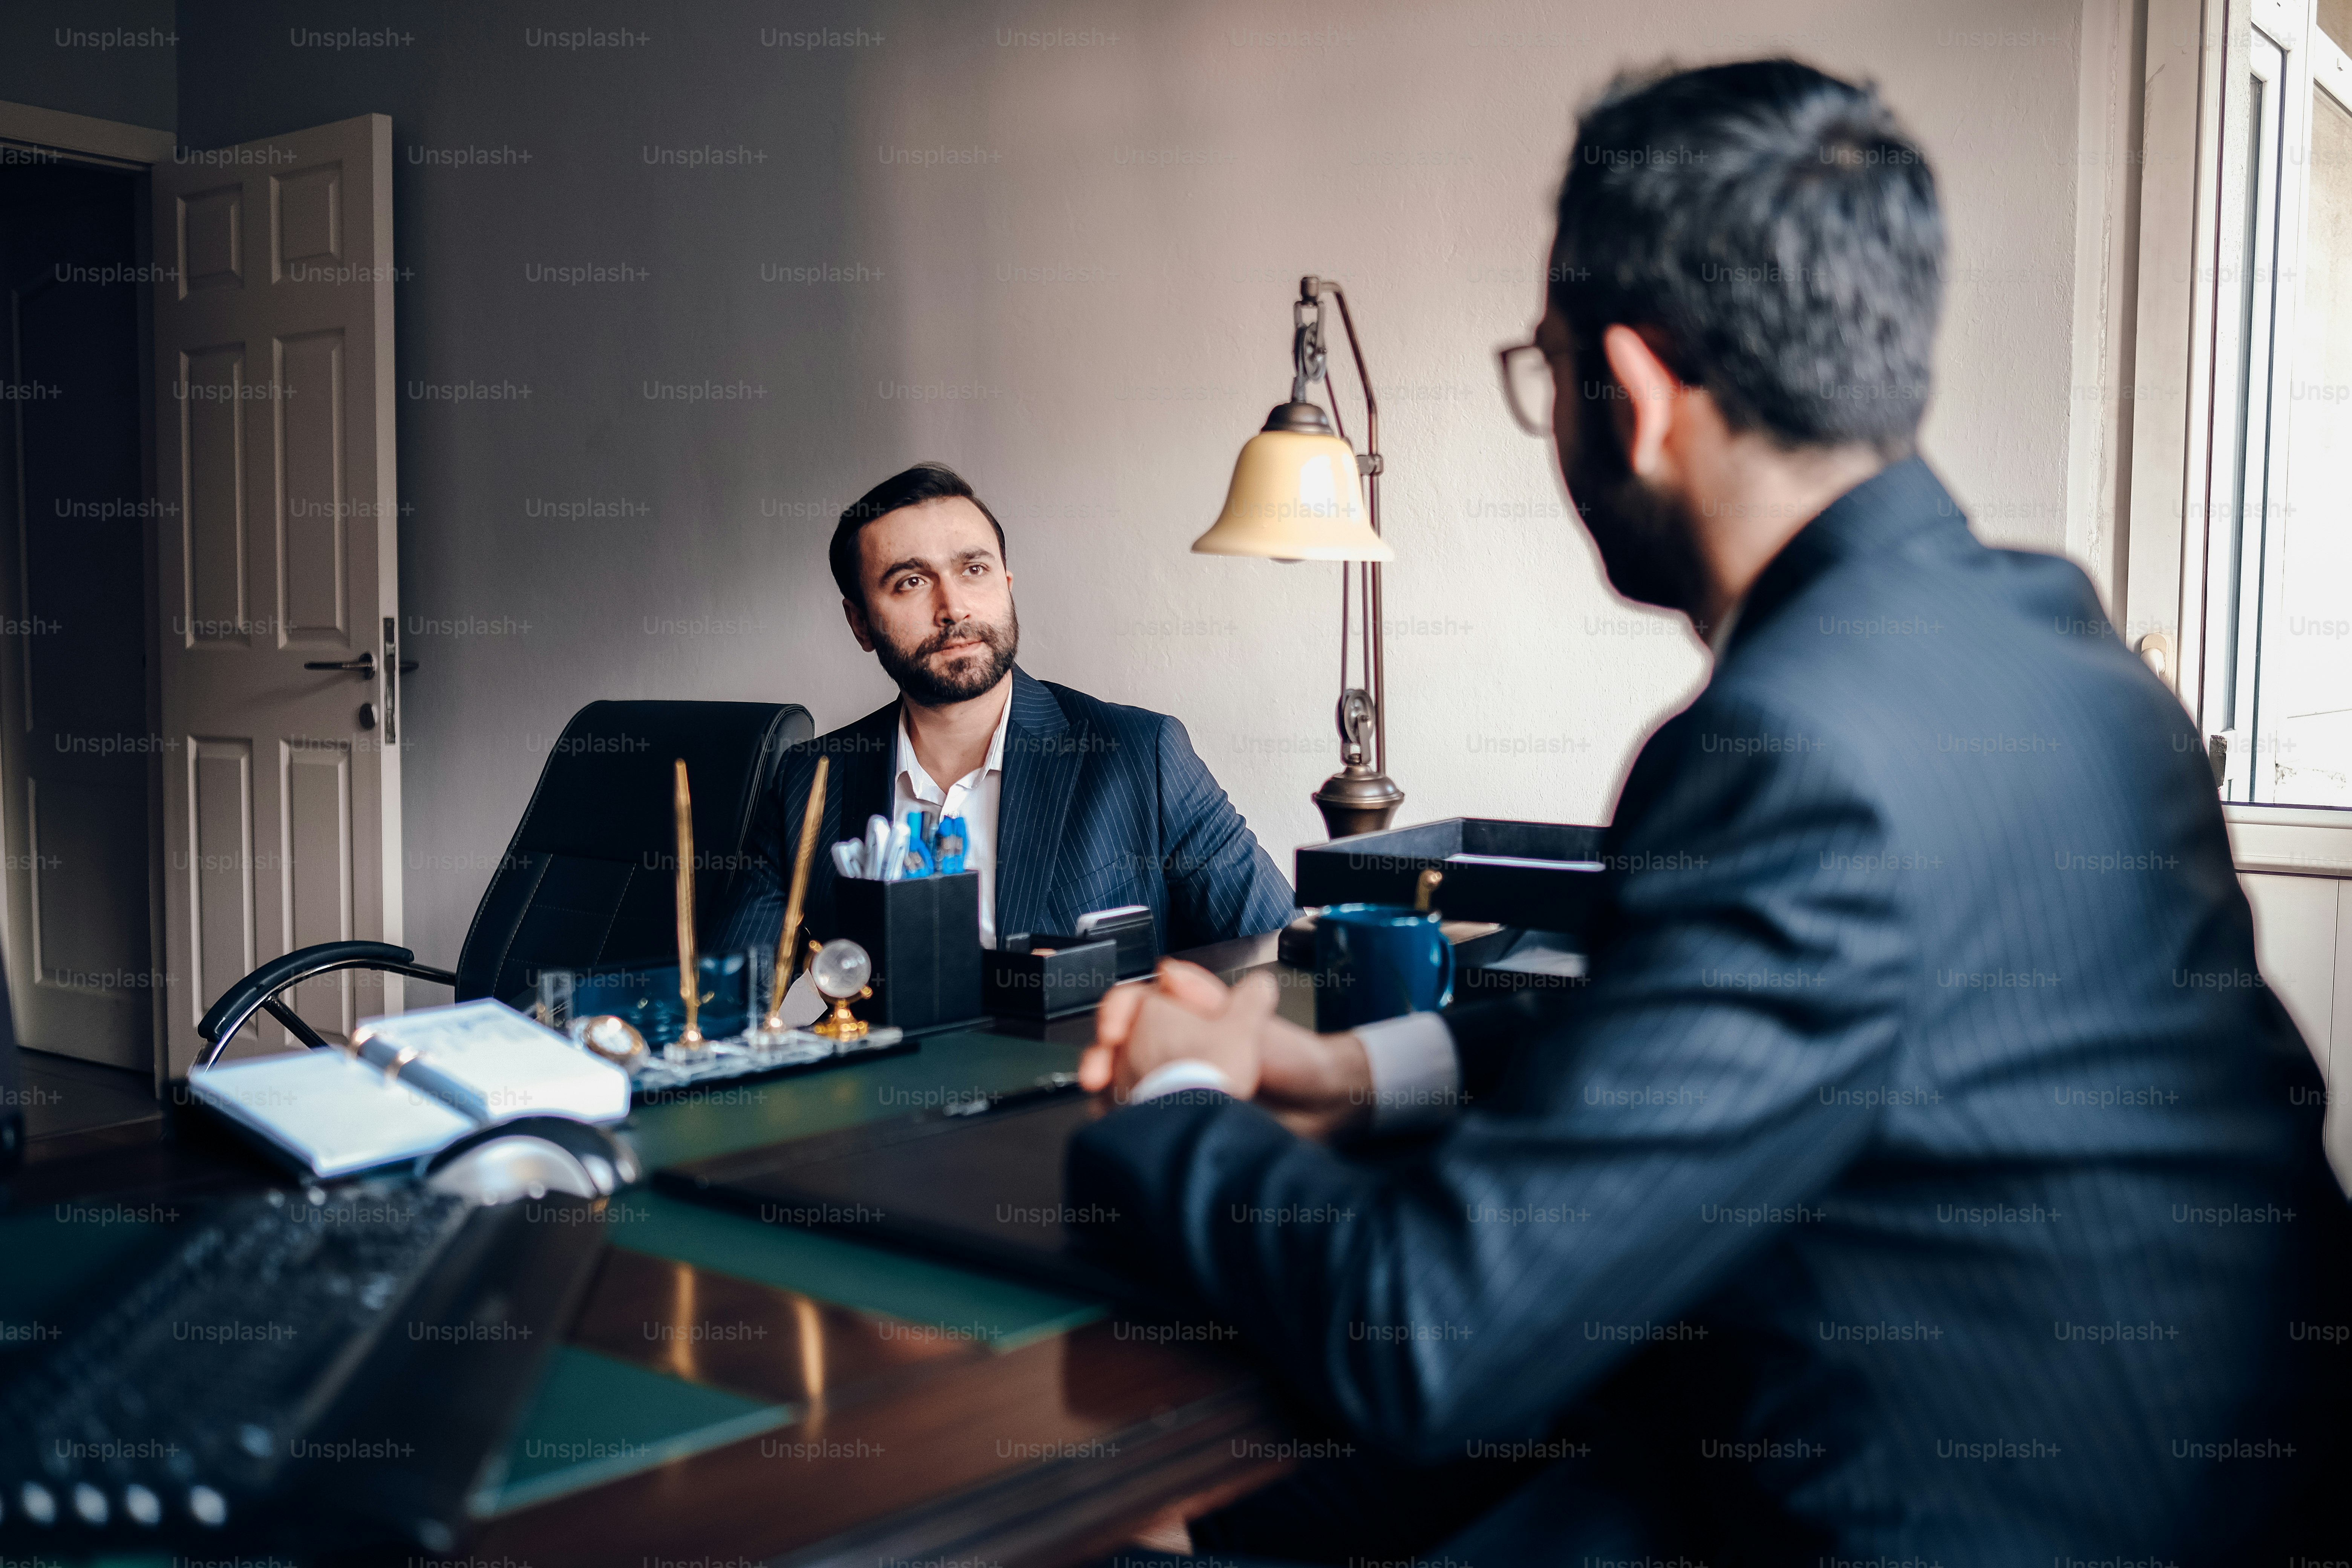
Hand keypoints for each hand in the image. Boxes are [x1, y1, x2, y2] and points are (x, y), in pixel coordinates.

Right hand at [1082, 959, 1375, 1140]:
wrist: (1317, 1111)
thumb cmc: (1293, 1059)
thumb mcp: (1253, 1020)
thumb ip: (1212, 997)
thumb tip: (1166, 971)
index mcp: (1188, 1020)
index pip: (1134, 1006)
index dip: (1116, 1014)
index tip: (1113, 1030)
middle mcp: (1174, 1050)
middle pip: (1118, 1048)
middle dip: (1100, 1058)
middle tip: (1097, 1074)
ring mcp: (1173, 1087)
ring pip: (1121, 1085)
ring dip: (1107, 1093)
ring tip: (1104, 1106)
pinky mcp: (1177, 1120)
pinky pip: (1139, 1119)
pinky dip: (1125, 1122)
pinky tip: (1118, 1126)